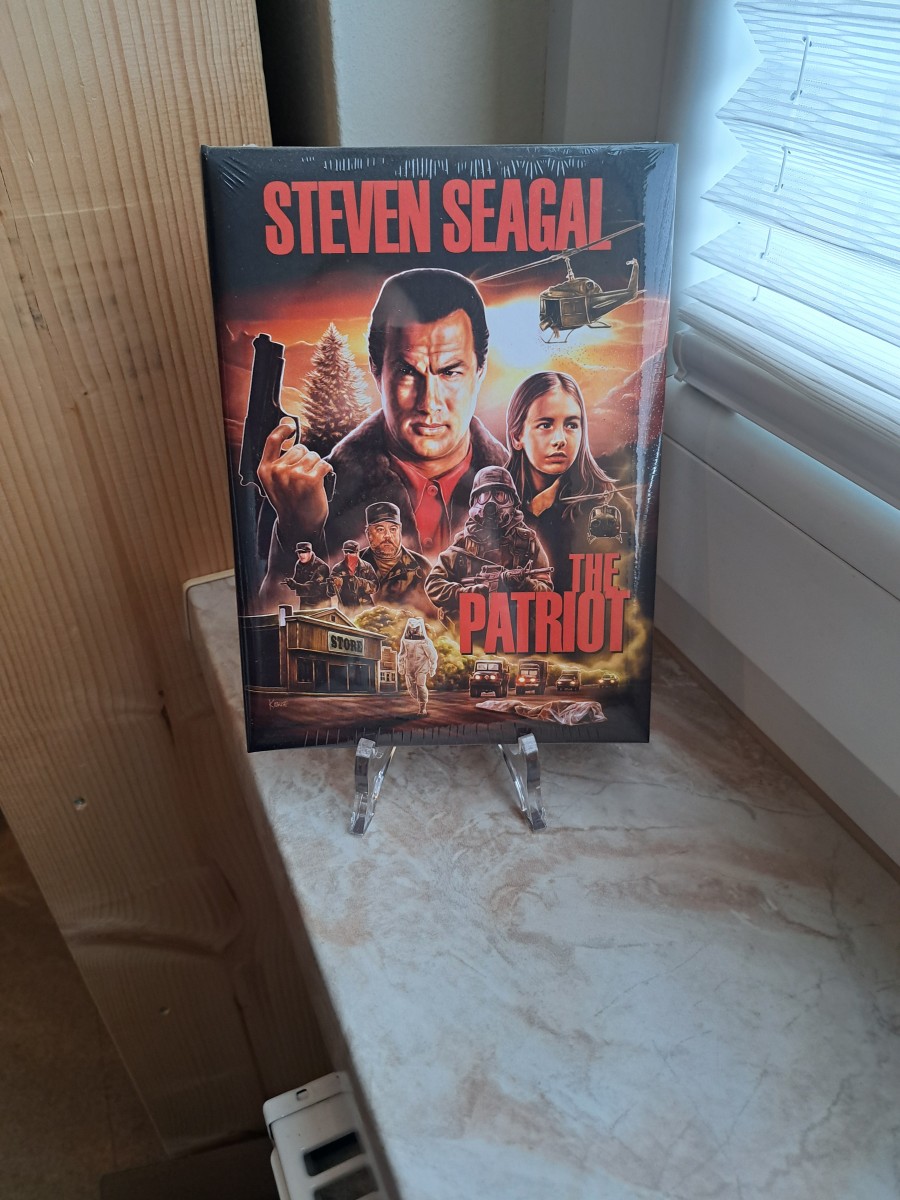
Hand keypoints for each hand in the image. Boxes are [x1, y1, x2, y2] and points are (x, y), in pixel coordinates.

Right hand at [258, 418, 332, 540]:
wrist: (299, 527)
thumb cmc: (290, 503)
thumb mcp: (274, 484)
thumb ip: (278, 464)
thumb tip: (290, 441)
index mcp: (266, 470)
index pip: (272, 441)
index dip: (282, 429)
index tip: (291, 426)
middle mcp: (278, 471)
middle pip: (300, 448)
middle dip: (306, 459)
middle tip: (303, 478)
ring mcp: (293, 475)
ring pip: (313, 455)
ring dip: (316, 466)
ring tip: (310, 482)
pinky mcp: (310, 480)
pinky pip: (324, 464)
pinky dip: (326, 470)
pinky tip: (321, 480)